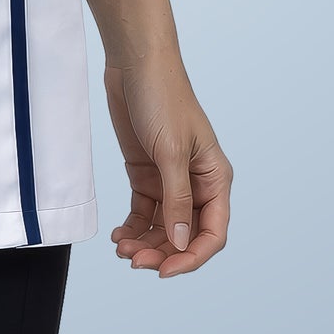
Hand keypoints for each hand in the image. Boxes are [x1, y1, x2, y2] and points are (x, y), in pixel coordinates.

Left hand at [103, 55, 231, 276]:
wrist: (135, 62)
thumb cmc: (163, 97)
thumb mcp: (171, 151)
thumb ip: (177, 200)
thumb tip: (181, 243)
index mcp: (215, 178)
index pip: (212, 232)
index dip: (191, 257)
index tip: (164, 270)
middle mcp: (195, 183)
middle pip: (184, 235)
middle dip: (161, 252)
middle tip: (133, 260)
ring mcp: (169, 179)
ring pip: (162, 227)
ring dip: (145, 242)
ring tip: (121, 249)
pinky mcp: (146, 173)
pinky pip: (144, 212)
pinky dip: (133, 226)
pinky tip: (119, 235)